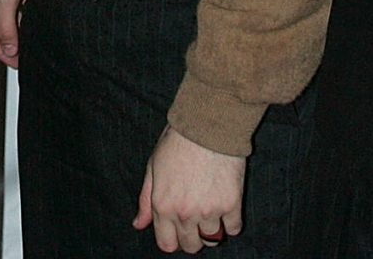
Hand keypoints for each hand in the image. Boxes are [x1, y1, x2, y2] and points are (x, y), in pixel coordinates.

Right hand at [0, 0, 27, 67]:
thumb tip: (9, 50)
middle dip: (12, 42)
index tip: (17, 64)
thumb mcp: (7, 0)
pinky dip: (23, 15)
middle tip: (27, 56)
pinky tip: (34, 22)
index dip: (3, 53)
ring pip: (8, 19)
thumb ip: (8, 28)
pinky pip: (15, 7)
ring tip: (32, 42)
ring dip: (19, 29)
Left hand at [133, 126, 246, 252]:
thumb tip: (139, 224)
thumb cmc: (177, 142)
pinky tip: (226, 207)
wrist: (206, 125)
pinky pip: (234, 228)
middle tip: (196, 220)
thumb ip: (146, 200)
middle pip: (192, 246)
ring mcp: (209, 210)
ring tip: (211, 211)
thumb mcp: (153, 168)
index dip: (173, 240)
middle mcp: (185, 213)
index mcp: (163, 205)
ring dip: (212, 229)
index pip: (167, 245)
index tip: (179, 230)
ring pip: (213, 240)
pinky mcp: (231, 203)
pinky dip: (231, 223)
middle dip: (193, 237)